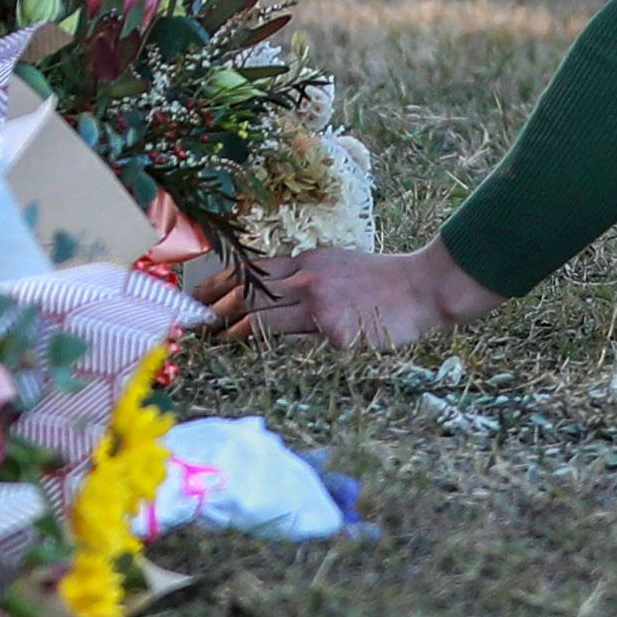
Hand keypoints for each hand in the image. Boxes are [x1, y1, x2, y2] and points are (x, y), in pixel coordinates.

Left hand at [212, 241, 497, 350]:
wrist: (422, 287)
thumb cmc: (382, 281)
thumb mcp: (338, 267)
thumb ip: (305, 278)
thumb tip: (272, 294)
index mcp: (307, 261)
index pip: (251, 269)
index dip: (220, 282)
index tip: (199, 295)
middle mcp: (307, 279)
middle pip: (248, 292)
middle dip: (216, 306)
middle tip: (194, 321)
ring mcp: (319, 306)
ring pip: (262, 317)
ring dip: (233, 329)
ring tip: (216, 338)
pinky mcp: (334, 333)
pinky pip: (295, 343)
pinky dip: (270, 348)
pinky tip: (252, 355)